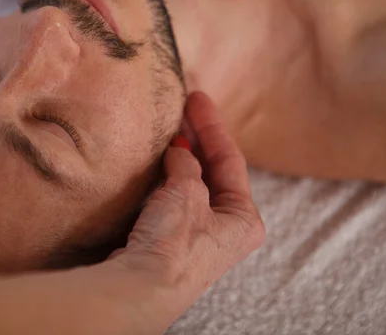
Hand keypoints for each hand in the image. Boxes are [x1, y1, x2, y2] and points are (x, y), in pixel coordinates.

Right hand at [108, 91, 264, 329]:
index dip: (212, 125)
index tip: (197, 97)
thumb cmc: (175, 243)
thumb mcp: (188, 192)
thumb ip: (187, 164)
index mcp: (244, 218)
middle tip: (182, 106)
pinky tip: (157, 160)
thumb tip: (178, 151)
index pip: (230, 159)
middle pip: (213, 170)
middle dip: (198, 138)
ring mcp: (199, 235)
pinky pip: (174, 197)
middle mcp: (226, 227)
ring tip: (170, 126)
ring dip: (181, 156)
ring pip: (192, 183)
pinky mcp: (173, 240)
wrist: (141, 286)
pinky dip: (166, 176)